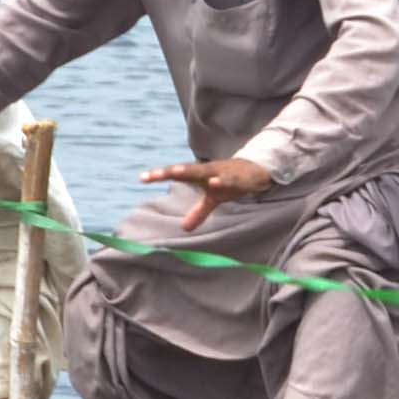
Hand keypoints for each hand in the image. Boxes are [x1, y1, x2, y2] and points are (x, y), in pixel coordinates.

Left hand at [142, 153, 273, 232]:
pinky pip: (229, 180)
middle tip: (154, 175)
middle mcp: (207, 170)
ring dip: (190, 171)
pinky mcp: (238, 177)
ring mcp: (222, 172)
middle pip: (185, 170)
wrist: (256, 170)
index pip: (177, 174)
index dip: (160, 175)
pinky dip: (222, 180)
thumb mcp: (213, 198)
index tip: (142, 178)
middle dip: (170, 172)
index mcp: (199, 175)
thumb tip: (185, 228)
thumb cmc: (230, 181)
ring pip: (204, 171)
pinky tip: (214, 182)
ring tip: (177, 172)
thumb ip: (199, 212)